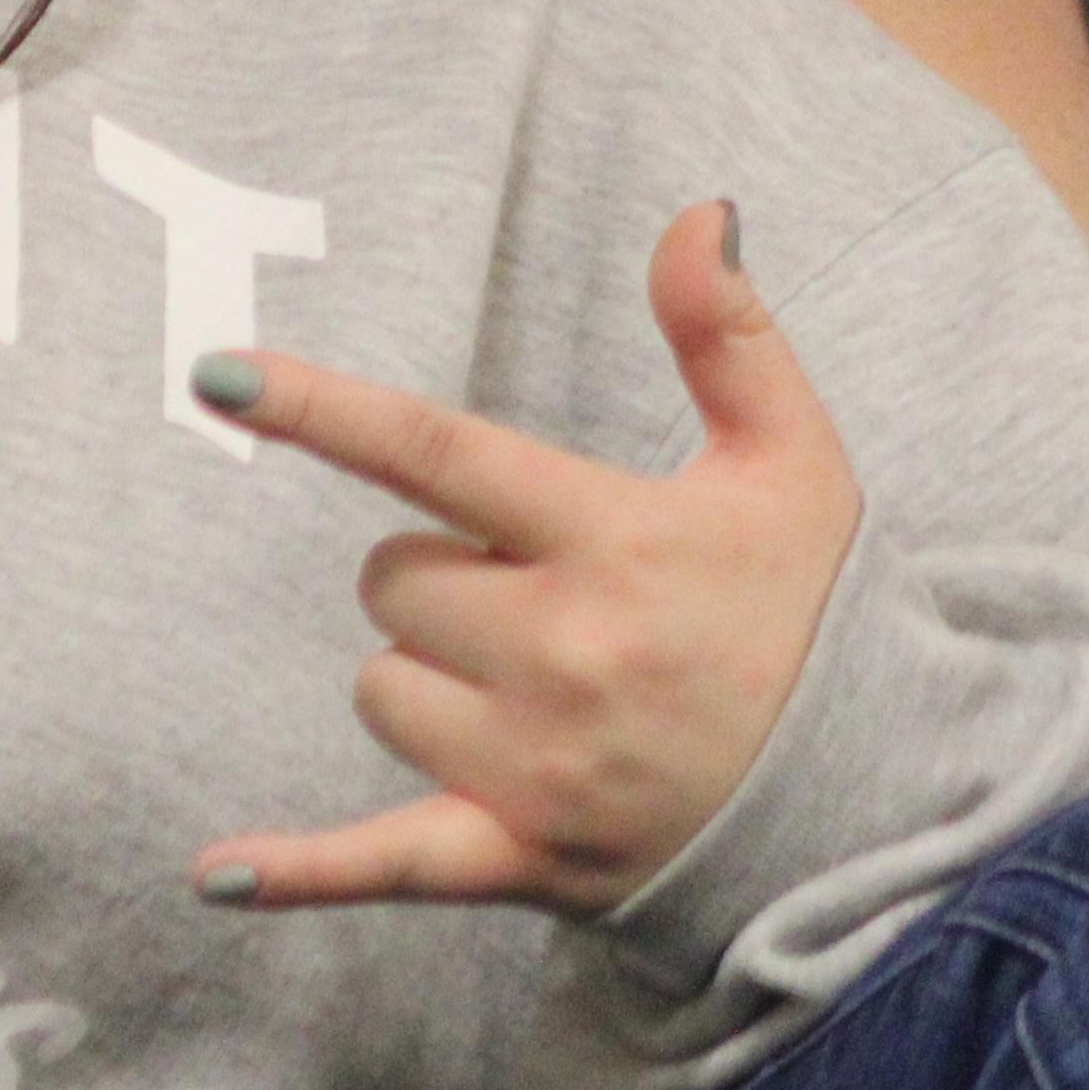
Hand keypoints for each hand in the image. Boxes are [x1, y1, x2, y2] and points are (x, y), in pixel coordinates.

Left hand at [185, 204, 857, 914]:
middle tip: (544, 594)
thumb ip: (728, 333)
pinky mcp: (522, 856)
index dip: (319, 408)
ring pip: (384, 688)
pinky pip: (383, 864)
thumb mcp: (792, 459)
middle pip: (394, 579)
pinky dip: (303, 873)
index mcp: (613, 541)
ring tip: (539, 690)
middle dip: (441, 572)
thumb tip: (696, 213)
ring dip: (430, 677)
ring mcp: (536, 765)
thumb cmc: (816, 615)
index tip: (217, 375)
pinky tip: (219, 876)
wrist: (871, 799)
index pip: (435, 454)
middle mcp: (562, 653)